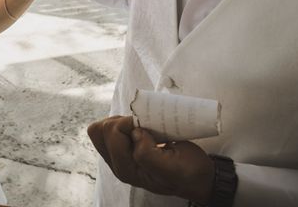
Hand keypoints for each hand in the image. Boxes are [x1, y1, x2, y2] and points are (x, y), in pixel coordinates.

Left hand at [87, 116, 213, 203]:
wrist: (196, 177)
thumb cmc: (187, 173)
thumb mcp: (172, 168)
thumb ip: (148, 155)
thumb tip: (134, 133)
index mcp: (126, 170)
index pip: (112, 133)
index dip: (129, 124)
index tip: (149, 130)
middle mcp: (117, 163)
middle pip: (101, 130)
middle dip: (122, 121)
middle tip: (145, 128)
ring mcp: (118, 155)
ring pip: (103, 127)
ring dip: (123, 121)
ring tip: (144, 128)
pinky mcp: (123, 147)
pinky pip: (112, 127)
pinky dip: (125, 122)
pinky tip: (142, 128)